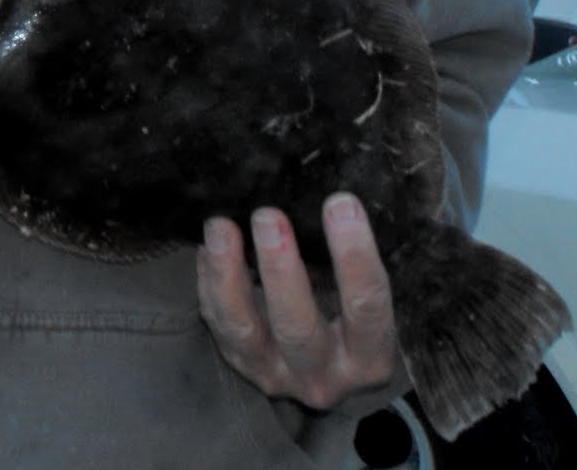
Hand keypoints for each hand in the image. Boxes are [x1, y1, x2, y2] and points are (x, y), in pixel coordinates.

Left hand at [196, 193, 401, 411]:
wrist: (334, 374)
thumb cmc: (356, 322)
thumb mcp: (368, 300)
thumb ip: (352, 263)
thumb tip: (330, 201)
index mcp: (368, 356)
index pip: (366, 306)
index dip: (355, 256)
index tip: (340, 203)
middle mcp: (323, 374)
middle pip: (297, 327)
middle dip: (279, 269)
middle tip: (267, 216)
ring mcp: (277, 374)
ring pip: (243, 329)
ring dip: (228, 274)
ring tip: (220, 227)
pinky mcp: (242, 365)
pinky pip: (218, 323)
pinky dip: (209, 281)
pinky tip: (207, 246)